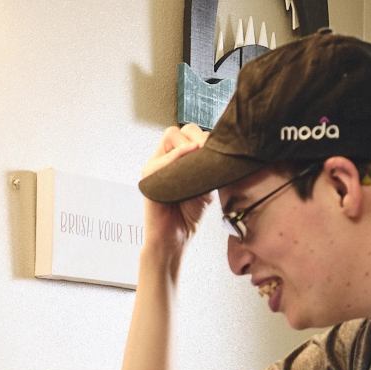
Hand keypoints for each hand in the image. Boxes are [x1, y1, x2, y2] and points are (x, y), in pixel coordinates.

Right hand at [141, 124, 212, 255]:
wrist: (177, 238)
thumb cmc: (189, 214)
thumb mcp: (206, 185)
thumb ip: (208, 166)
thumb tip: (222, 148)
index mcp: (176, 159)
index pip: (188, 133)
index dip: (203, 137)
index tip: (216, 149)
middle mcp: (164, 160)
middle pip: (179, 130)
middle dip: (196, 138)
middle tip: (208, 153)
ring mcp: (155, 167)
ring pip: (171, 137)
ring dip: (189, 146)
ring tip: (201, 161)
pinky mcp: (148, 179)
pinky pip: (162, 160)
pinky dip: (177, 156)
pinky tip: (190, 160)